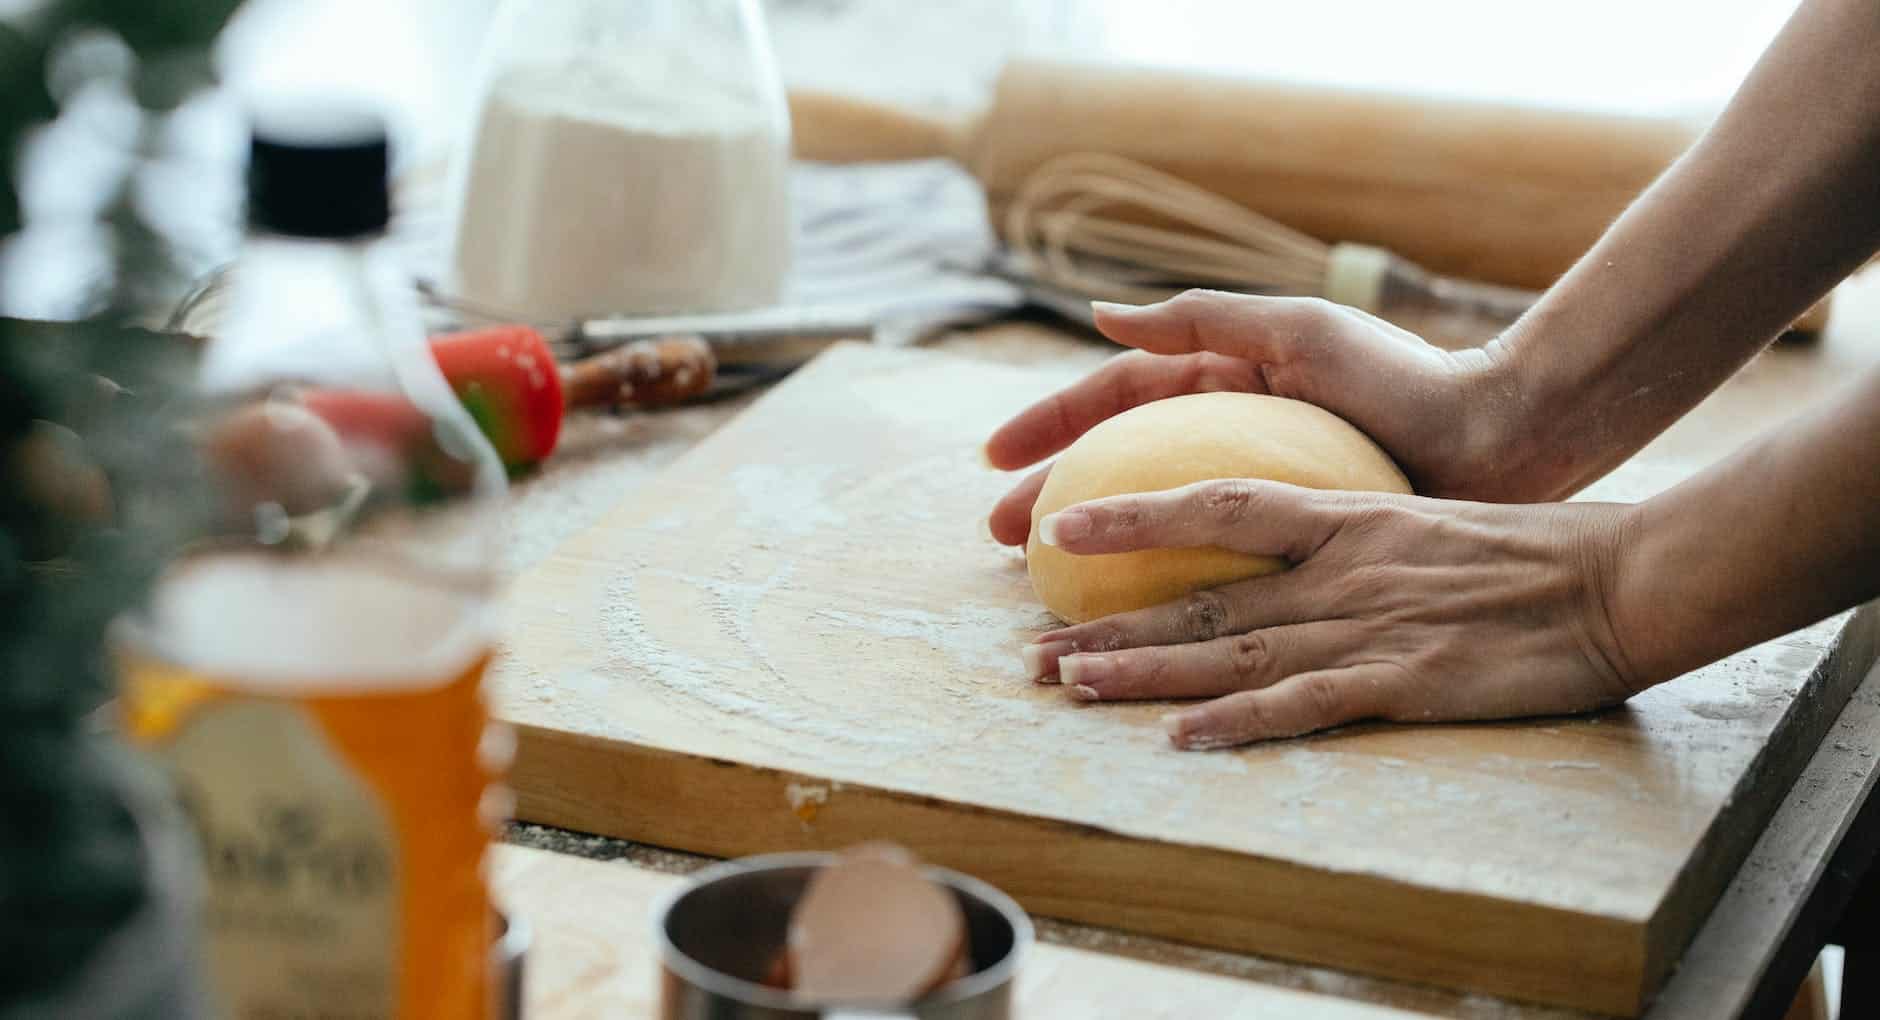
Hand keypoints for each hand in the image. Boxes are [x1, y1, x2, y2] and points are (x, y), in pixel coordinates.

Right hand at [986, 291, 1524, 545]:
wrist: (1500, 437)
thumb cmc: (1406, 374)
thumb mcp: (1300, 330)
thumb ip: (1203, 320)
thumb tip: (1099, 316)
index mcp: (1224, 382)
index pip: (1115, 401)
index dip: (1051, 426)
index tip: (992, 459)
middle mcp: (1232, 438)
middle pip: (1120, 470)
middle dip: (1055, 499)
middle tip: (1000, 540)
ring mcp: (1261, 495)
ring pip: (1155, 526)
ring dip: (1096, 555)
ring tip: (1046, 587)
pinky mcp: (1295, 545)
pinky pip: (1210, 570)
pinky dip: (1162, 591)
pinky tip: (1131, 620)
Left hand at [1020, 479, 1641, 748]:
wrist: (1615, 579)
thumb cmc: (1526, 551)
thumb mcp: (1420, 517)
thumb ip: (1348, 531)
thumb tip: (1286, 541)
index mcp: (1343, 515)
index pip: (1214, 503)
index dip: (1132, 516)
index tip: (1058, 526)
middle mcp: (1338, 568)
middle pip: (1200, 595)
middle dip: (1110, 625)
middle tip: (1031, 650)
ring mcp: (1367, 625)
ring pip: (1231, 648)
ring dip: (1144, 670)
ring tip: (1068, 686)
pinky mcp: (1405, 679)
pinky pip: (1304, 703)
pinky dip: (1239, 720)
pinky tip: (1180, 737)